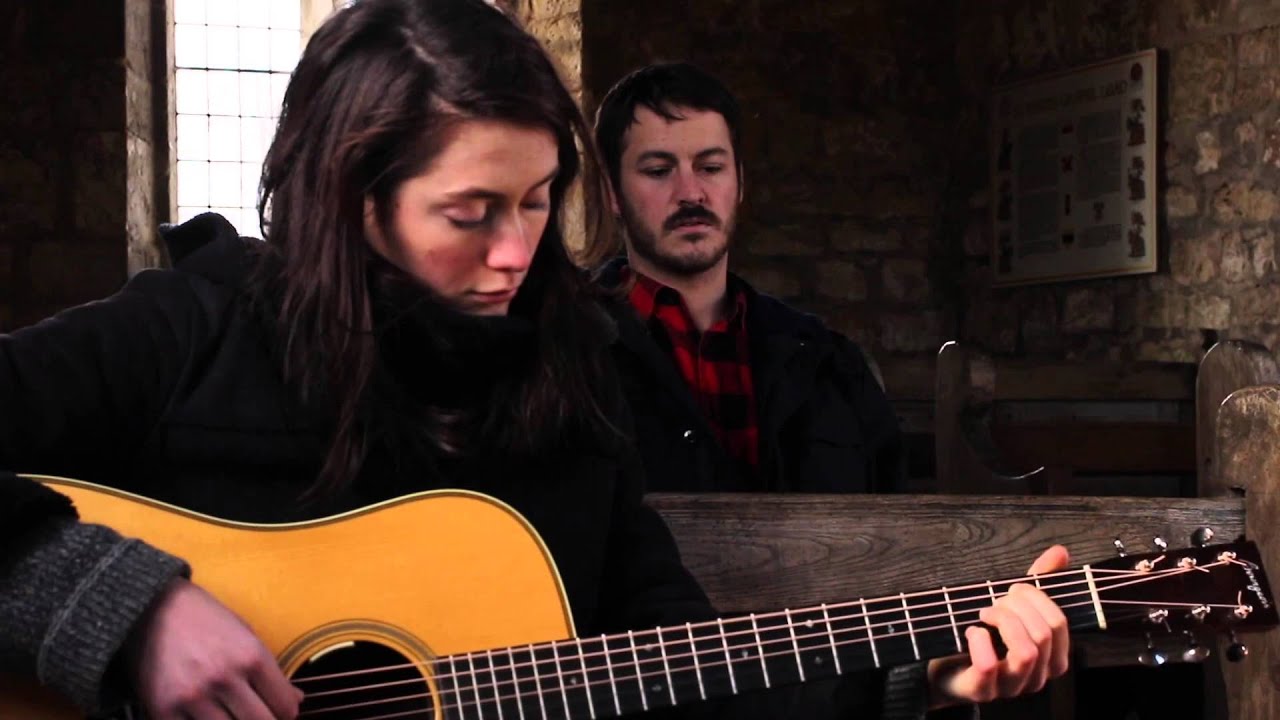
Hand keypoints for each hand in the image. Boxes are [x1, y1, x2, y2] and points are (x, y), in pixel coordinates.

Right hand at [125, 578, 303, 718]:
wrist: (153, 609)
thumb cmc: (205, 620)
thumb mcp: (247, 635)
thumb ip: (271, 671)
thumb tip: (295, 700)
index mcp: (251, 656)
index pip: (285, 707)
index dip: (287, 713)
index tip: (282, 712)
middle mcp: (224, 678)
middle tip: (259, 714)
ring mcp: (193, 696)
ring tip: (233, 714)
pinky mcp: (164, 709)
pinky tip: (208, 716)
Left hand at [925, 545, 1070, 707]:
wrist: (943, 665)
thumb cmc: (984, 635)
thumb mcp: (1012, 605)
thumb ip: (1038, 580)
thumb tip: (1060, 552)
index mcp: (1051, 658)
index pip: (1060, 623)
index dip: (1036, 597)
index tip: (1013, 589)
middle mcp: (1037, 677)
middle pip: (1043, 634)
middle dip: (1016, 606)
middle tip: (993, 601)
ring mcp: (1010, 687)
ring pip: (1026, 652)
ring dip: (1002, 621)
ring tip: (982, 613)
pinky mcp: (981, 691)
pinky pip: (988, 666)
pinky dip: (979, 641)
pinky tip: (972, 631)